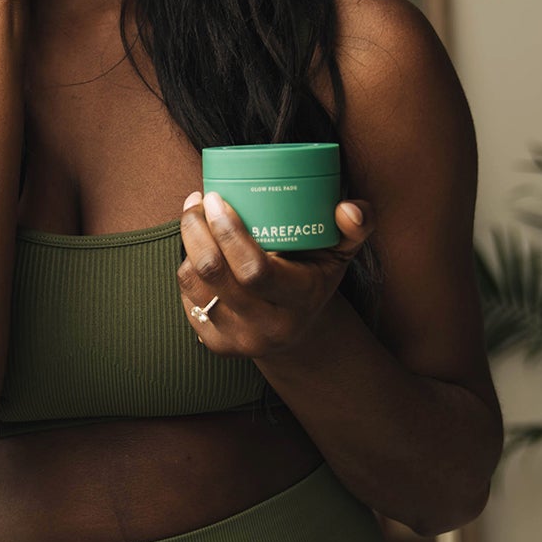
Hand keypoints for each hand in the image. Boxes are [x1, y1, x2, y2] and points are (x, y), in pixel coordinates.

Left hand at [177, 191, 373, 359]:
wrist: (301, 333)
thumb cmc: (316, 279)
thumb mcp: (341, 254)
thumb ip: (355, 228)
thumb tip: (348, 209)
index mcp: (299, 300)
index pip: (254, 270)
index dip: (228, 232)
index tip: (217, 198)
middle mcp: (267, 326)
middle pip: (215, 274)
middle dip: (197, 230)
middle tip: (199, 201)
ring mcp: (239, 339)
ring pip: (194, 284)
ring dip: (188, 244)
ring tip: (195, 218)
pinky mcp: (217, 344)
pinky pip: (187, 298)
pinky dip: (187, 267)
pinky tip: (196, 249)